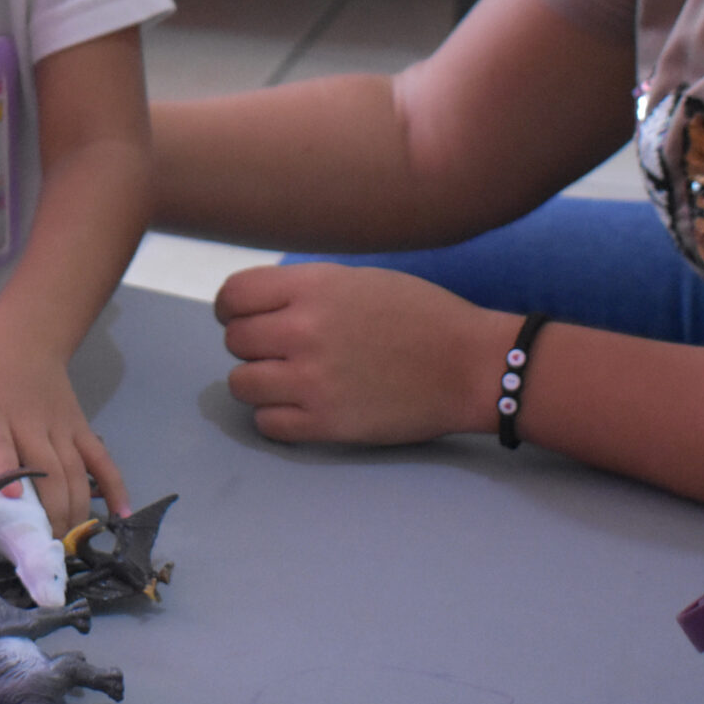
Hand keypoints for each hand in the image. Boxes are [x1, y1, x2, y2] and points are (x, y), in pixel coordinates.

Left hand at [0, 337, 128, 534]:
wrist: (24, 340)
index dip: (5, 470)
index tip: (10, 498)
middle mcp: (29, 422)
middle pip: (46, 470)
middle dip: (47, 511)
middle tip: (42, 549)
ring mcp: (60, 428)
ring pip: (76, 472)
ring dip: (75, 510)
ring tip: (67, 545)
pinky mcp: (80, 430)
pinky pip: (102, 460)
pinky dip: (115, 487)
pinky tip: (119, 516)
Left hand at [214, 263, 509, 444]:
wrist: (471, 365)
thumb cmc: (420, 315)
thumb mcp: (356, 280)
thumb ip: (304, 290)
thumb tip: (255, 306)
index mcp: (312, 287)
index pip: (233, 296)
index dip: (234, 308)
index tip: (247, 317)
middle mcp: (304, 331)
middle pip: (235, 341)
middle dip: (252, 345)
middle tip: (281, 350)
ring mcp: (312, 380)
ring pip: (241, 384)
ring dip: (259, 381)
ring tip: (290, 379)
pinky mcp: (326, 424)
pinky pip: (266, 423)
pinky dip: (277, 415)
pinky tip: (301, 406)